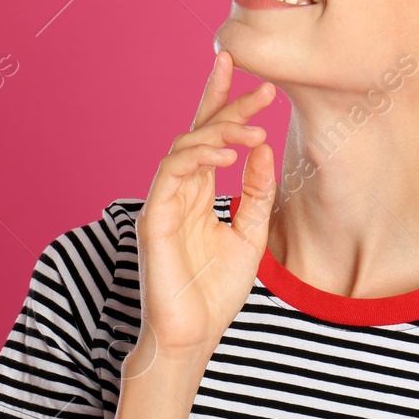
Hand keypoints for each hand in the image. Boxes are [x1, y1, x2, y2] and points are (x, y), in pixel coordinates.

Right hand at [131, 50, 276, 375]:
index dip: (227, 104)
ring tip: (255, 130)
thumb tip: (263, 148)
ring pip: (185, 146)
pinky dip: (199, 158)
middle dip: (228, 104)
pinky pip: (172, 174)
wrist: (193, 337)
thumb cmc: (214, 292)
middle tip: (264, 89)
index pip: (210, 137)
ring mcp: (163, 202)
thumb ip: (256, 192)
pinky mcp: (154, 219)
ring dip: (221, 131)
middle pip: (198, 132)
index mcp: (197, 191)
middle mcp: (177, 190)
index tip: (259, 82)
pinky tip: (229, 155)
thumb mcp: (250, 235)